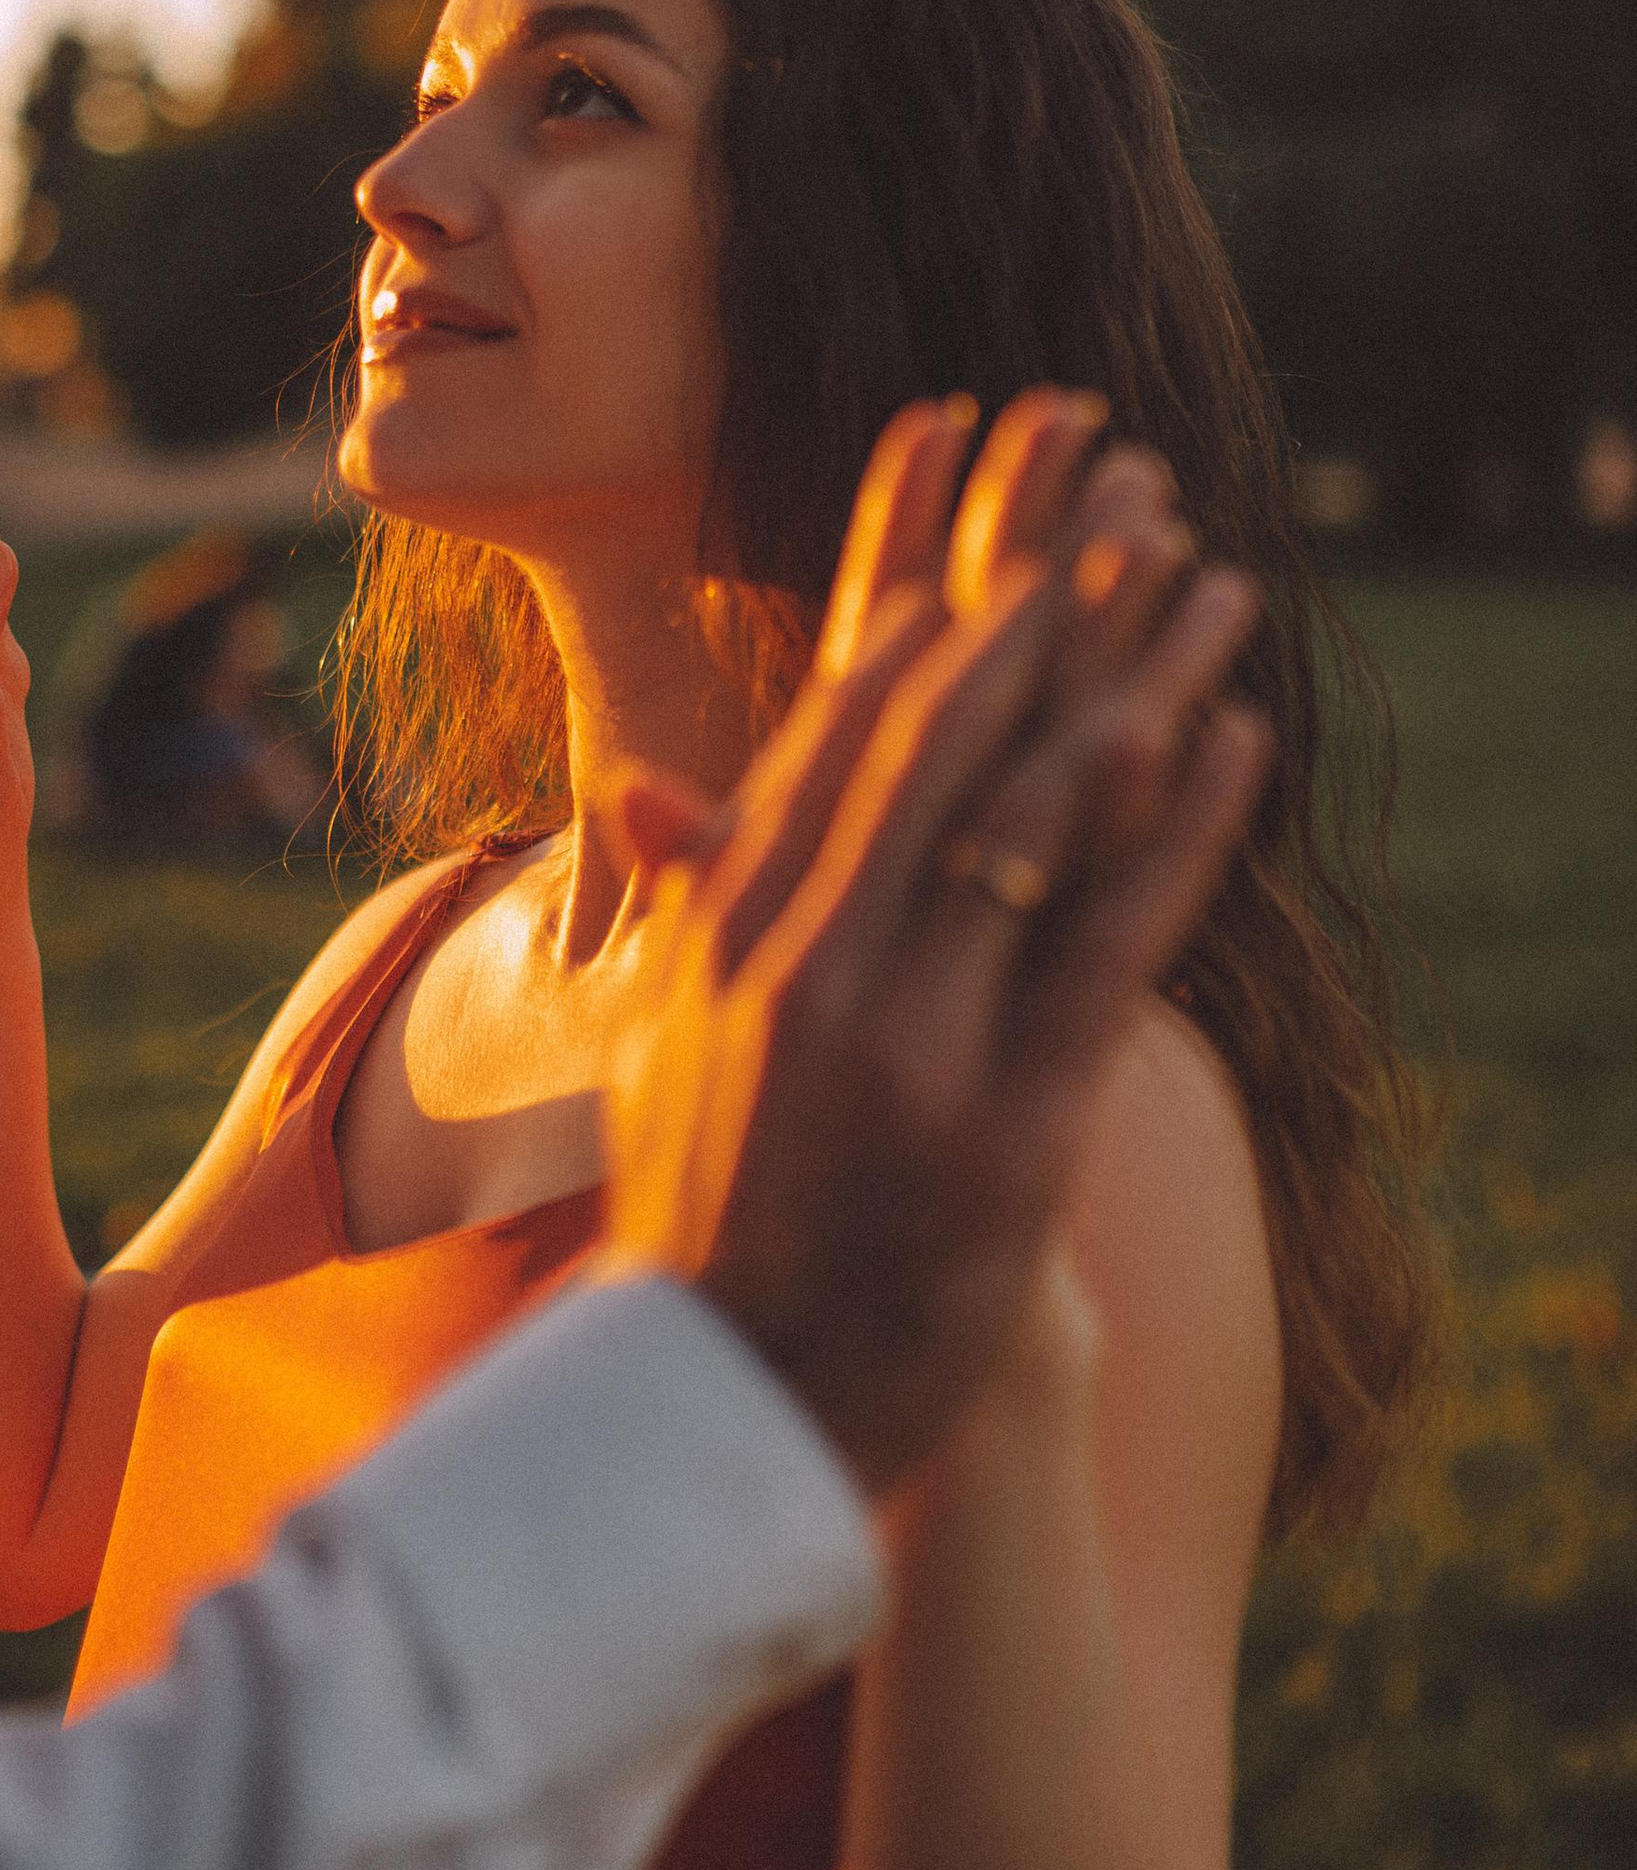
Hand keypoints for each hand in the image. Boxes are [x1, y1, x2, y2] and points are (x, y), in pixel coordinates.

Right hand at [600, 393, 1268, 1496]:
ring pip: (1028, 815)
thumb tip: (646, 784)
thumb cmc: (705, 1209)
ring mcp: (907, 1040)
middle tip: (1096, 470)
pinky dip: (1172, 834)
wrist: (732, 1399)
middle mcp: (811, 962)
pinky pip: (1105, 945)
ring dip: (1125, 675)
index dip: (902, 579)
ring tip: (1195, 569)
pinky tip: (1224, 741)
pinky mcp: (1003, 1122)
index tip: (959, 475)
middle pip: (936, 730)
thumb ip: (680, 901)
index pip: (828, 717)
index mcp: (732, 926)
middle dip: (1026, 585)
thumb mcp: (655, 1039)